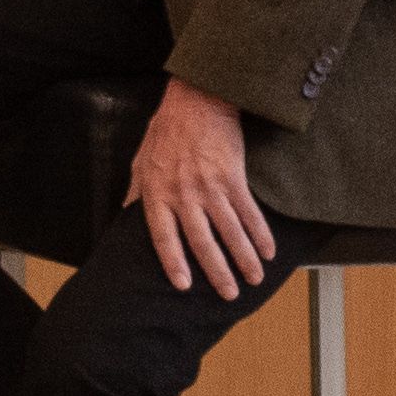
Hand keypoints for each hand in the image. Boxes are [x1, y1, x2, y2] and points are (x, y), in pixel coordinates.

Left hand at [127, 81, 277, 295]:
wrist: (196, 100)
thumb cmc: (166, 129)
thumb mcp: (141, 159)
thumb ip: (137, 190)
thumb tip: (127, 212)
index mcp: (157, 193)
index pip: (163, 237)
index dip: (173, 263)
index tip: (183, 286)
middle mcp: (182, 195)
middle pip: (201, 242)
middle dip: (217, 272)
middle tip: (228, 295)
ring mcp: (209, 187)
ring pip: (229, 232)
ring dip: (244, 259)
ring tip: (253, 280)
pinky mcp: (232, 177)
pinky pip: (248, 212)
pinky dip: (260, 234)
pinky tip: (268, 252)